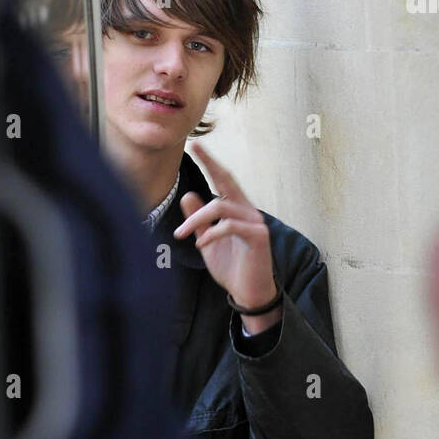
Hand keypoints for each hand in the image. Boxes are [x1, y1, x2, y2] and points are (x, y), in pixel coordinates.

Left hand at [173, 141, 279, 318]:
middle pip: (227, 181)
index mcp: (237, 210)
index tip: (196, 145)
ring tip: (181, 233)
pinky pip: (230, 226)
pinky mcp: (257, 237)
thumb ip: (200, 221)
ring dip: (196, 218)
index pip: (223, 180)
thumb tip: (188, 195)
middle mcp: (248, 211)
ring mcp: (255, 222)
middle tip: (194, 148)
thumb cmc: (232, 268)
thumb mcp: (209, 241)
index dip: (211, 162)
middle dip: (211, 163)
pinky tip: (201, 244)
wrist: (249, 293)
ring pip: (221, 206)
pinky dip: (212, 233)